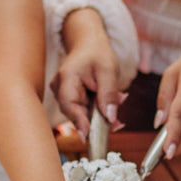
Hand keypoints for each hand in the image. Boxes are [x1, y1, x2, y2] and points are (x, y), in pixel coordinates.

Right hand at [51, 10, 121, 138]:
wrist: (88, 44)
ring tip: (120, 101)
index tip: (89, 136)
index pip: (69, 104)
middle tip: (119, 123)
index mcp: (67, 77)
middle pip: (76, 113)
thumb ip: (109, 94)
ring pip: (82, 113)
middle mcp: (60, 87)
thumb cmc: (97, 53)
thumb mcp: (108, 71)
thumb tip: (111, 119)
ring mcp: (63, 93)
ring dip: (101, 113)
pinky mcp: (70, 98)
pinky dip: (98, 109)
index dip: (79, 122)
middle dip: (98, 120)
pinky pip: (84, 110)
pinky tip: (113, 103)